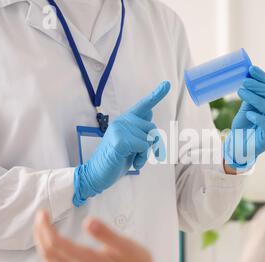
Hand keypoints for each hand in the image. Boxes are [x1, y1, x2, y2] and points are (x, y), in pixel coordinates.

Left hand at [34, 210, 169, 261]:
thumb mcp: (125, 245)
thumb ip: (105, 233)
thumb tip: (88, 221)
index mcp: (87, 260)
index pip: (56, 243)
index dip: (46, 227)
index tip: (44, 213)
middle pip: (48, 252)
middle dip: (40, 233)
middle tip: (41, 216)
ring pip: (50, 261)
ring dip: (42, 244)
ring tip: (42, 228)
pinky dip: (49, 255)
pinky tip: (53, 248)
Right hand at [73, 81, 170, 206]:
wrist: (96, 174)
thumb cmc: (116, 160)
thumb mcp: (131, 143)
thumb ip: (139, 129)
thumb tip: (149, 112)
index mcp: (125, 121)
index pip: (143, 105)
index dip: (156, 94)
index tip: (167, 84)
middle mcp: (122, 121)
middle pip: (152, 128)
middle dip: (150, 145)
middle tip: (136, 155)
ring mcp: (120, 129)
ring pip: (149, 139)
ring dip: (145, 154)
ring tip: (131, 158)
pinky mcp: (120, 141)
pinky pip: (144, 147)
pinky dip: (141, 158)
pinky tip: (131, 163)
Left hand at [224, 66, 264, 168]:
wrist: (240, 147)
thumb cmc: (245, 126)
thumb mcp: (248, 107)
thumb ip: (251, 95)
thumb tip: (247, 76)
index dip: (263, 78)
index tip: (251, 69)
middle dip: (259, 86)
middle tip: (245, 81)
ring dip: (254, 98)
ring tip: (241, 92)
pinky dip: (257, 117)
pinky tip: (248, 114)